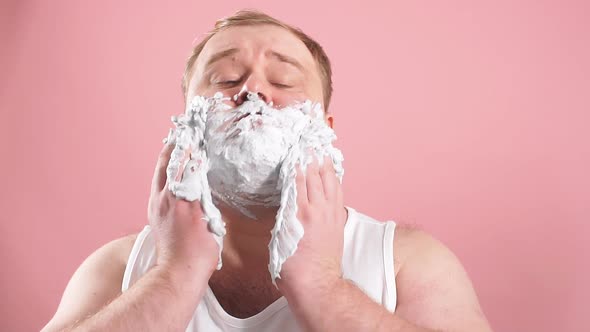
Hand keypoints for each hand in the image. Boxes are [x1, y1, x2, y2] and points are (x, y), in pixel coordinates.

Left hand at [147, 142, 218, 274]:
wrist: (178, 272)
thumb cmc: (198, 252)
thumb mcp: (208, 220)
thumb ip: (203, 197)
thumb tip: (200, 177)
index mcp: (180, 198)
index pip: (184, 163)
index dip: (190, 146)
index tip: (195, 133)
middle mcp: (164, 198)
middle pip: (167, 163)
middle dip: (175, 146)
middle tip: (183, 132)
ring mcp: (156, 205)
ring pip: (161, 173)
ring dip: (169, 157)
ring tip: (176, 145)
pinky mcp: (154, 213)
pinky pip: (158, 184)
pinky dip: (165, 172)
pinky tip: (172, 170)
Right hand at [276, 155, 346, 296]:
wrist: (316, 283)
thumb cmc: (291, 266)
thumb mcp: (278, 237)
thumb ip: (282, 214)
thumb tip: (284, 198)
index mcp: (298, 213)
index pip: (297, 179)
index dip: (296, 162)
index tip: (294, 148)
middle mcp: (317, 209)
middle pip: (314, 176)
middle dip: (310, 157)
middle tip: (307, 142)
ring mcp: (330, 213)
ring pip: (329, 181)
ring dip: (324, 165)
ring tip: (320, 150)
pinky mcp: (338, 219)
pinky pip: (338, 192)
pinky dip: (334, 179)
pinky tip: (331, 172)